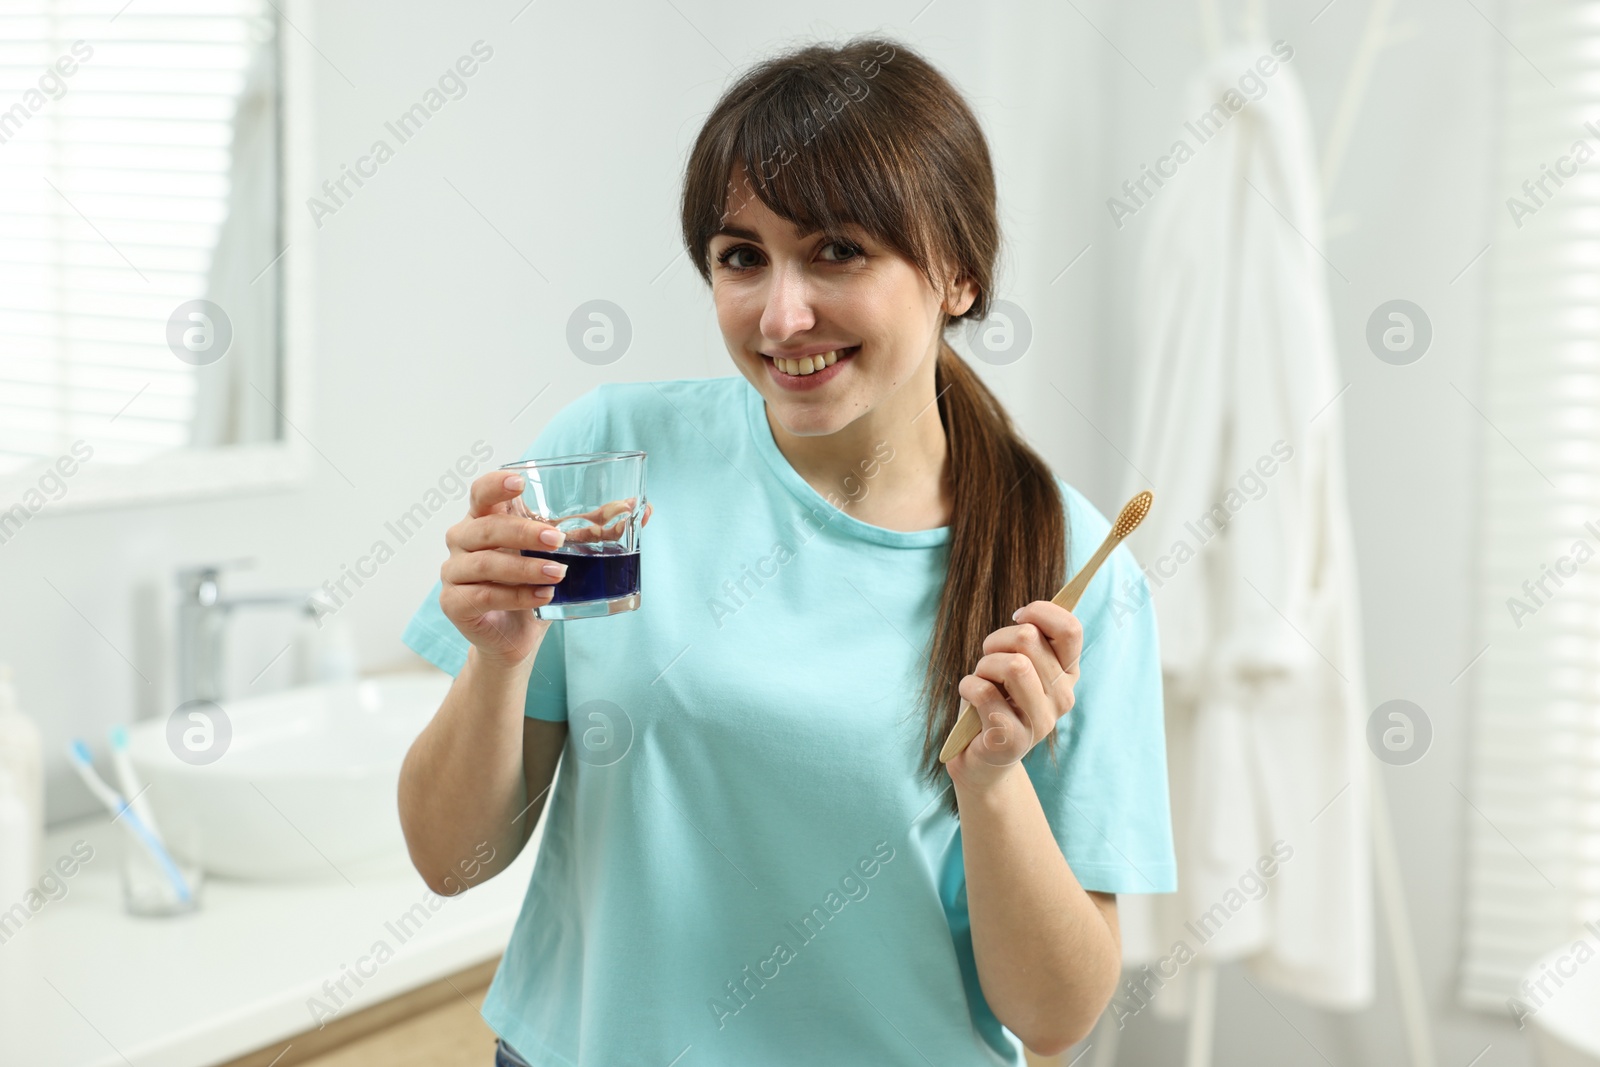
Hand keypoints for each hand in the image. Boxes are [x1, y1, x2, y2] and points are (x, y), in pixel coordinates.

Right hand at [441, 473, 652, 667]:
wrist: (518, 635)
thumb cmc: (536, 583)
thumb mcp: (566, 552)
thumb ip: (596, 528)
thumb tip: (643, 509)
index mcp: (486, 518)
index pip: (481, 491)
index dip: (495, 484)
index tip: (519, 482)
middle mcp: (464, 540)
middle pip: (486, 526)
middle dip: (523, 531)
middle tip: (558, 540)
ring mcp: (454, 571)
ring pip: (486, 562)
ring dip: (526, 568)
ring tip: (559, 575)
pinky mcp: (454, 602)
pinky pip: (484, 595)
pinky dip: (517, 596)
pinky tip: (543, 597)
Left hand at [946, 600, 1082, 790]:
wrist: (981, 759)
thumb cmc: (996, 701)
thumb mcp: (1015, 664)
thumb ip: (1029, 641)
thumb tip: (1026, 614)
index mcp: (1068, 674)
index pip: (1070, 629)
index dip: (1040, 612)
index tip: (1017, 617)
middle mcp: (1063, 698)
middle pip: (1029, 639)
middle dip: (996, 641)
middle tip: (988, 662)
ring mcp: (1041, 722)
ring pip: (1012, 664)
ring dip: (984, 665)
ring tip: (982, 680)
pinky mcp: (1014, 741)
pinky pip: (985, 692)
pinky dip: (968, 686)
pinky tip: (970, 698)